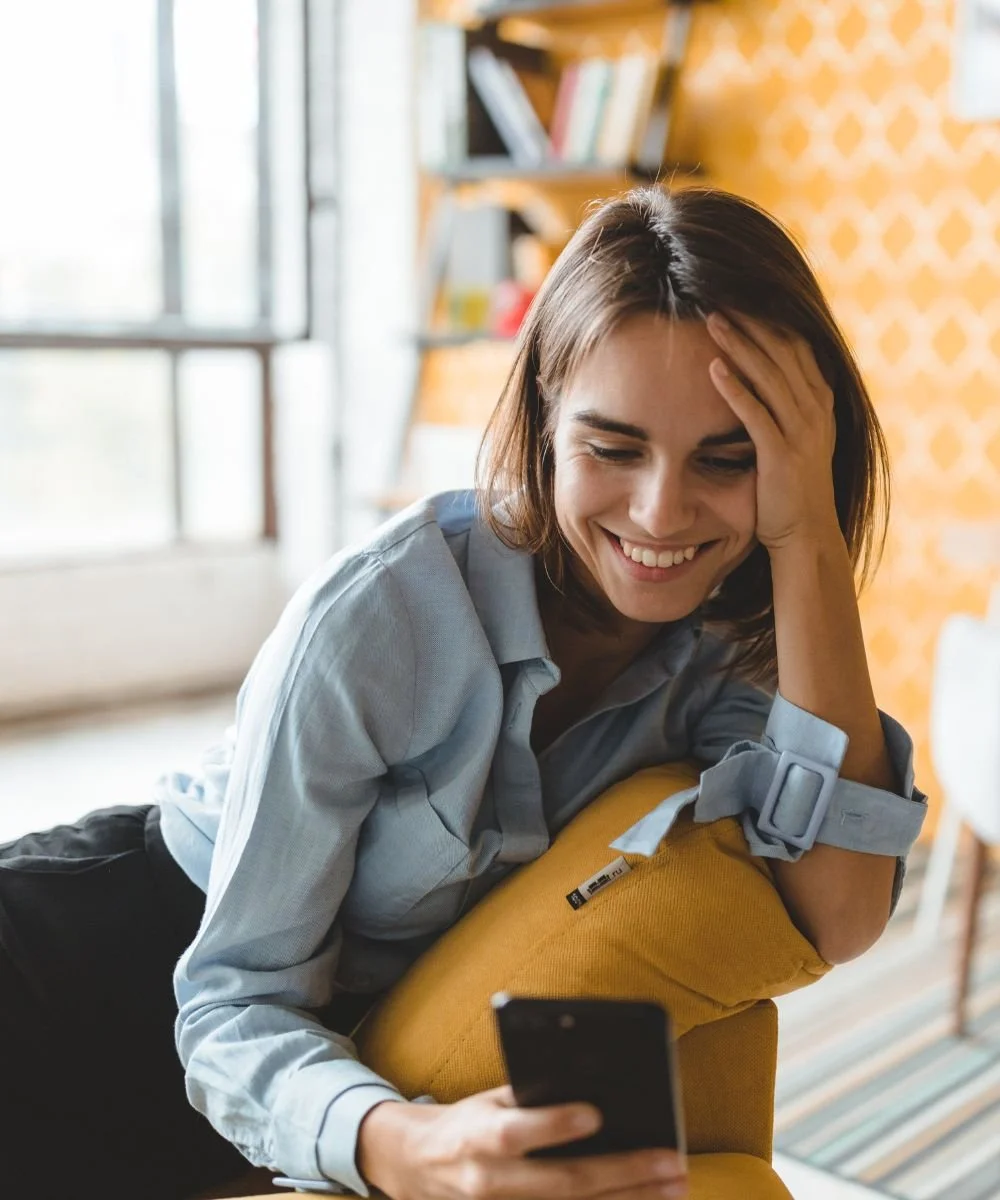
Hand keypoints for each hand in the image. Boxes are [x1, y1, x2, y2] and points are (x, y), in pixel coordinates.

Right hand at [356, 1086, 687, 1199]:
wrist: (420, 1167)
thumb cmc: (468, 1123)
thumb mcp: (489, 1099)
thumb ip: (531, 1098)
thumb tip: (594, 1086)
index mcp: (477, 1137)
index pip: (515, 1135)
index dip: (554, 1126)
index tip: (597, 1113)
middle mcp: (489, 1183)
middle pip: (562, 1183)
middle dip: (622, 1173)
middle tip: (670, 1160)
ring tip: (674, 1187)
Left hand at [705, 312, 841, 554]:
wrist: (806, 536)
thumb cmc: (791, 490)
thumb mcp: (794, 439)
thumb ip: (782, 407)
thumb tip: (757, 378)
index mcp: (819, 401)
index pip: (795, 345)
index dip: (769, 318)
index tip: (739, 294)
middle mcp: (816, 410)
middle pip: (783, 351)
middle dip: (752, 320)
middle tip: (718, 295)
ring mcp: (802, 432)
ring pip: (770, 376)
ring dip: (739, 345)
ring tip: (710, 320)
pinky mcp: (781, 455)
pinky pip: (756, 414)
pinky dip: (735, 389)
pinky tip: (713, 368)